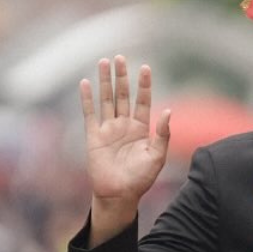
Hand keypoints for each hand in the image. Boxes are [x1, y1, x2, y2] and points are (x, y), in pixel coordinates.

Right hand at [79, 56, 170, 233]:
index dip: (143, 85)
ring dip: (105, 81)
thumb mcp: (157, 156)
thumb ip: (163, 134)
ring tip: (104, 62)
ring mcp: (108, 129)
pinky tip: (85, 83)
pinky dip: (87, 99)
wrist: (120, 194)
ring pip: (106, 100)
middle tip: (121, 57)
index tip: (145, 67)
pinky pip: (89, 114)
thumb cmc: (141, 178)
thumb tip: (168, 111)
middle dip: (122, 77)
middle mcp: (124, 125)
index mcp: (141, 129)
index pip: (143, 101)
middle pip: (122, 95)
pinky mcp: (93, 136)